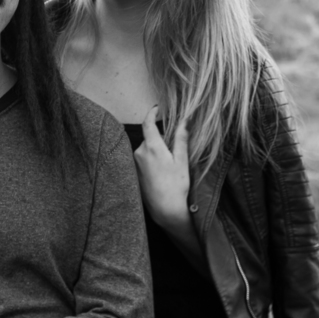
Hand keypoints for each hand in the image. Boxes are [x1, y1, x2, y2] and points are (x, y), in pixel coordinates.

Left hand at [134, 106, 190, 228]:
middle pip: (149, 138)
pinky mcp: (134, 173)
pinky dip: (152, 161)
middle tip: (173, 152)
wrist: (165, 210)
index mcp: (152, 147)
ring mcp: (135, 164)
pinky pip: (143, 160)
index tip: (156, 108)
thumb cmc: (176, 186)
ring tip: (168, 167)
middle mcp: (140, 153)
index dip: (151, 113)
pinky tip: (161, 174)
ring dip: (156, 152)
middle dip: (160, 140)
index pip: (148, 123)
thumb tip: (184, 121)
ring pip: (146, 149)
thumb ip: (181, 139)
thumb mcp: (182, 161)